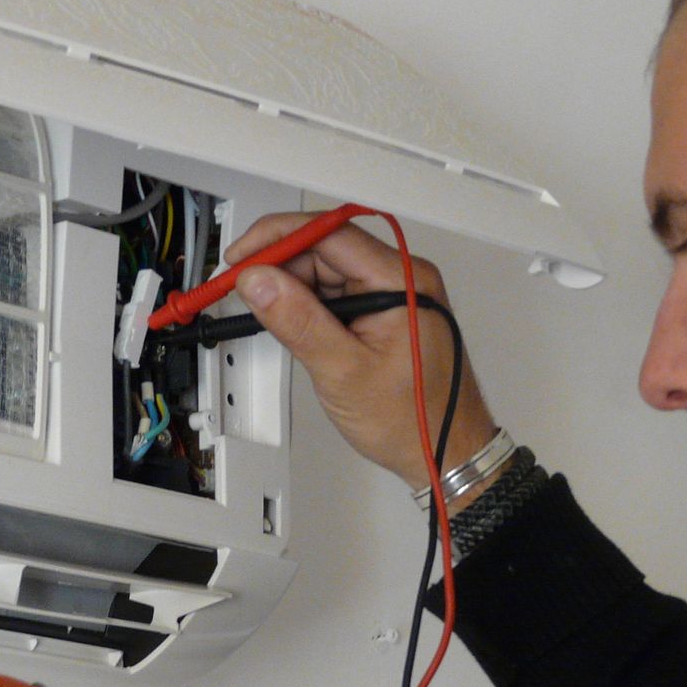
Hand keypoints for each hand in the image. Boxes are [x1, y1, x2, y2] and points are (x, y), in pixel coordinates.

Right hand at [227, 212, 497, 490]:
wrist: (444, 452)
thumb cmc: (414, 419)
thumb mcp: (343, 371)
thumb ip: (298, 321)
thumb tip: (259, 281)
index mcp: (403, 281)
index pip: (330, 233)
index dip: (278, 238)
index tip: (241, 256)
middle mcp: (402, 278)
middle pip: (325, 249)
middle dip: (279, 266)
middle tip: (242, 289)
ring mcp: (393, 294)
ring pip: (327, 271)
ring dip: (291, 289)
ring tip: (267, 316)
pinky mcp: (384, 310)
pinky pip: (337, 293)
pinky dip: (308, 305)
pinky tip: (293, 324)